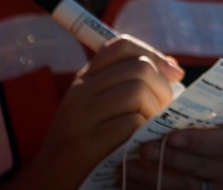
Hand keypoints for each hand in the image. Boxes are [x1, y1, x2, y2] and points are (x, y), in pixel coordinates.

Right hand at [10, 35, 185, 188]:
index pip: (122, 46)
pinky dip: (143, 132)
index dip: (154, 54)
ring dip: (155, 111)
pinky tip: (137, 143)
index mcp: (85, 79)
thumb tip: (173, 70)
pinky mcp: (86, 143)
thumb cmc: (85, 145)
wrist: (48, 182)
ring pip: (137, 92)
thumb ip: (129, 85)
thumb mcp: (100, 108)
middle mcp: (81, 91)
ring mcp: (81, 116)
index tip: (174, 74)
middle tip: (166, 108)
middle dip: (163, 88)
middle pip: (139, 68)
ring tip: (151, 127)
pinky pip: (131, 123)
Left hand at [125, 113, 222, 188]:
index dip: (194, 141)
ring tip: (129, 170)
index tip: (170, 136)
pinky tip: (136, 187)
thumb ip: (216, 123)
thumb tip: (174, 113)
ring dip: (154, 181)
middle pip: (198, 170)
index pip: (219, 144)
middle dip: (167, 160)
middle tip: (141, 150)